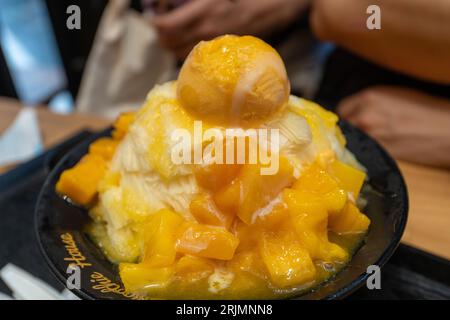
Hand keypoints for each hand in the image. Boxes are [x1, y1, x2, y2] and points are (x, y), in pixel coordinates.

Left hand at [152, 0, 308, 58]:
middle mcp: (207, 30)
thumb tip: (163, 0)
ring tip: (174, 33)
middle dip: (162, 34)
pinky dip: (188, 50)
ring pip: (180, 53)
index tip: (155, 15)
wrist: (277, 4)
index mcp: (203, 11)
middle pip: (169, 43)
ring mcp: (216, 42)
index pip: (166, 26)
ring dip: (173, 44)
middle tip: (162, 24)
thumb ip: (194, 1)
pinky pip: (197, 56)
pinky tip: (191, 40)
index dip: (156, 21)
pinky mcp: (223, 48)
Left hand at [337, 86, 449, 167]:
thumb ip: (370, 102)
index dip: (348, 115)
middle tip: (363, 132)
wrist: (448, 129)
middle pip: (344, 127)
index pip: (342, 109)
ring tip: (374, 141)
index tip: (352, 119)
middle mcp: (365, 116)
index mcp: (369, 97)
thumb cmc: (426, 110)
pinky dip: (367, 153)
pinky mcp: (379, 154)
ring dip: (358, 142)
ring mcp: (371, 137)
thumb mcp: (394, 95)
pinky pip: (363, 154)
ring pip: (351, 142)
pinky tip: (380, 150)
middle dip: (351, 129)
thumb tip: (355, 111)